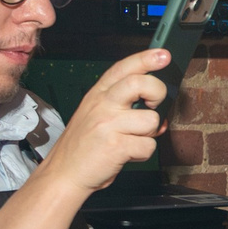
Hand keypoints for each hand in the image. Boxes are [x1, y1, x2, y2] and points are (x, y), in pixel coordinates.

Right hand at [34, 48, 167, 194]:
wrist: (64, 174)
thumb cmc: (83, 148)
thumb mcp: (97, 118)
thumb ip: (125, 110)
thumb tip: (158, 112)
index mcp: (97, 95)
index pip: (123, 68)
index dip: (145, 59)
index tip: (163, 55)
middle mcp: (102, 105)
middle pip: (139, 83)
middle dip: (158, 92)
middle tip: (155, 105)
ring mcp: (107, 124)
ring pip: (151, 120)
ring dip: (148, 134)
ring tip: (131, 140)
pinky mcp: (115, 145)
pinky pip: (148, 146)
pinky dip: (143, 154)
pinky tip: (127, 154)